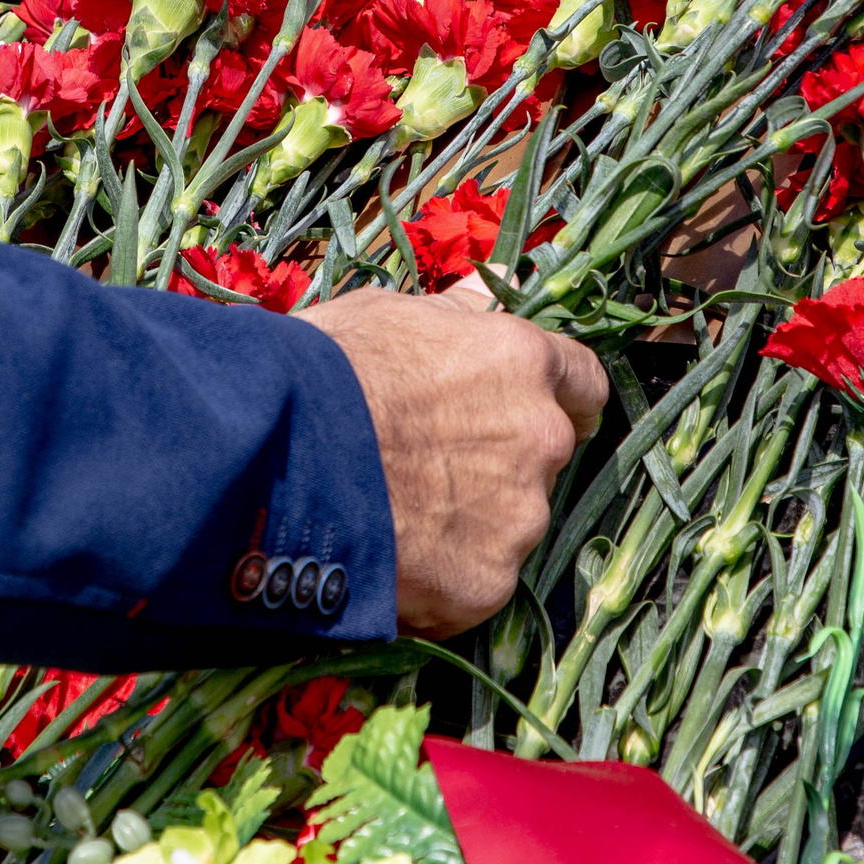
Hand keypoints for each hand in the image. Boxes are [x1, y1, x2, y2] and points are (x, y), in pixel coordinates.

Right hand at [302, 274, 605, 637]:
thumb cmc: (326, 368)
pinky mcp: (485, 584)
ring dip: (468, 524)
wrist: (279, 453)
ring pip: (508, 526)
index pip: (583, 384)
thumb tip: (498, 278)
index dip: (556, 399)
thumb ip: (459, 310)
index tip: (525, 410)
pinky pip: (472, 585)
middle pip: (541, 460)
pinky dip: (438, 579)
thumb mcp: (390, 313)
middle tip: (427, 469)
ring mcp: (518, 518)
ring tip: (393, 520)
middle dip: (498, 465)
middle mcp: (540, 440)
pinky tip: (385, 562)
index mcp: (524, 363)